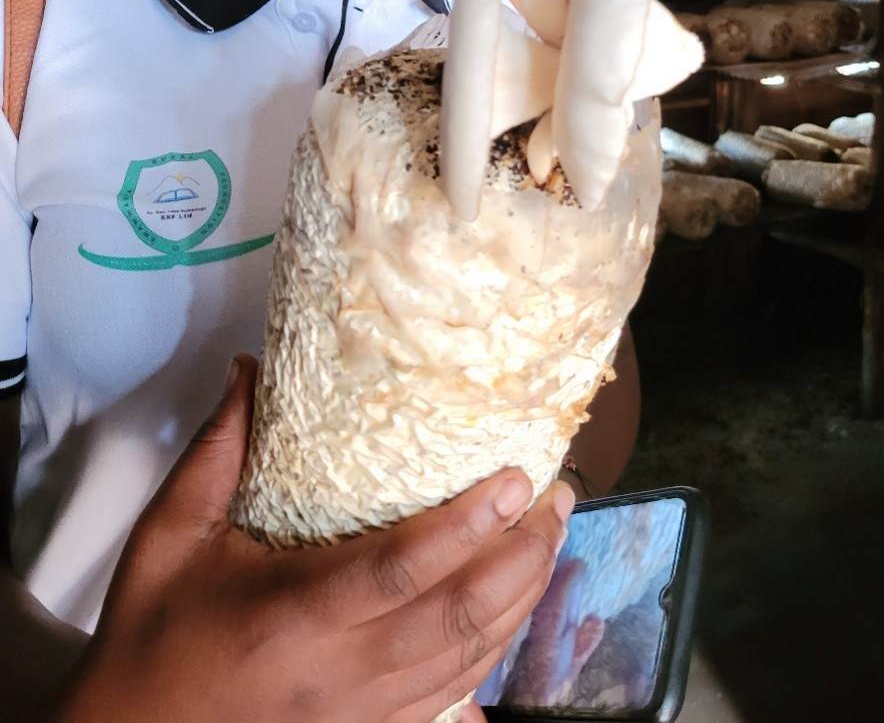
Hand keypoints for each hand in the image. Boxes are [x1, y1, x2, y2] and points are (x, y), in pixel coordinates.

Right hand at [55, 357, 572, 722]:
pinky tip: (515, 610)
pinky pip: (449, 697)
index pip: (401, 567)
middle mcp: (341, 671)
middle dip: (522, 556)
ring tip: (552, 536)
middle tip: (557, 495)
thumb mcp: (169, 536)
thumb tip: (250, 369)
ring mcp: (360, 713)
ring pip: (467, 659)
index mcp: (296, 613)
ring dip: (521, 598)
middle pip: (457, 616)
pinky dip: (493, 651)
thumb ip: (216, 451)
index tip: (517, 477)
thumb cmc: (151, 635)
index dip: (467, 525)